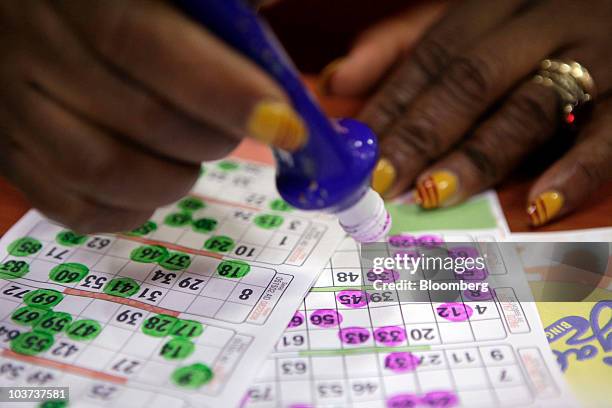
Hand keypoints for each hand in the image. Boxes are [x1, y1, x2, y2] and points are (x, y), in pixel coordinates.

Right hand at [0, 0, 305, 232]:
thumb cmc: (113, 1)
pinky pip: (72, 209)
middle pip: (141, 119)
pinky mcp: (10, 156)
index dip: (225, 93)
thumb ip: (218, 4)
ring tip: (192, 158)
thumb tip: (271, 15)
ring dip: (174, 180)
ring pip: (103, 172)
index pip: (146, 46)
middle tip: (243, 130)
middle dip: (215, 138)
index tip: (286, 126)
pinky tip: (154, 188)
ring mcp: (13, 108)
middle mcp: (32, 48)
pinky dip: (130, 211)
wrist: (24, 16)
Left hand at [322, 0, 611, 225]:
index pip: (429, 59)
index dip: (390, 108)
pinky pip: (606, 138)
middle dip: (422, 135)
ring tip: (435, 194)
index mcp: (492, 4)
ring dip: (477, 157)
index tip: (359, 154)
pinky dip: (574, 173)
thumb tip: (337, 79)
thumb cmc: (533, 25)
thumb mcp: (468, 18)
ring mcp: (592, 57)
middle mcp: (541, 23)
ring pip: (527, 110)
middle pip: (470, 81)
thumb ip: (401, 45)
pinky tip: (538, 206)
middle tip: (386, 181)